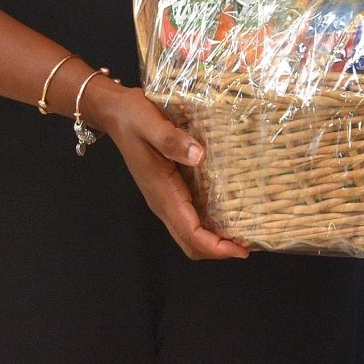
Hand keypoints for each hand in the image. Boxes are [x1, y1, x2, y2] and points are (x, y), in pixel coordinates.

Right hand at [84, 78, 247, 260]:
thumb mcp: (150, 122)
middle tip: (248, 244)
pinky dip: (208, 225)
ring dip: (214, 240)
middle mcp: (162, 202)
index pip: (189, 233)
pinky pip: (189, 218)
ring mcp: (164, 198)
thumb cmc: (132, 117)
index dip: (215, 246)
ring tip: (243, 232)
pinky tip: (228, 212)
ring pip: (189, 234)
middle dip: (218, 250)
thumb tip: (198, 156)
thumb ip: (171, 140)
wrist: (115, 113)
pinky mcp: (168, 190)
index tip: (241, 249)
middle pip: (190, 243)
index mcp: (161, 192)